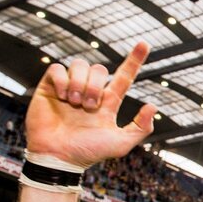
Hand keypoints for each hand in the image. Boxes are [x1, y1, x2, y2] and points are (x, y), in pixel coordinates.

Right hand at [25, 42, 156, 166]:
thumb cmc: (88, 153)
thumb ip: (140, 128)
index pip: (124, 76)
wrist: (59, 158)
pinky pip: (57, 68)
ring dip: (79, 83)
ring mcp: (69, 88)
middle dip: (96, 84)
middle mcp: (89, 92)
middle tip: (89, 105)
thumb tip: (153, 106)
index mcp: (108, 102)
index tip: (144, 44)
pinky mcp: (49, 88)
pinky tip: (61, 96)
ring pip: (79, 64)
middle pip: (99, 68)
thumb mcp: (120, 144)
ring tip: (74, 102)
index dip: (135, 60)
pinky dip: (61, 80)